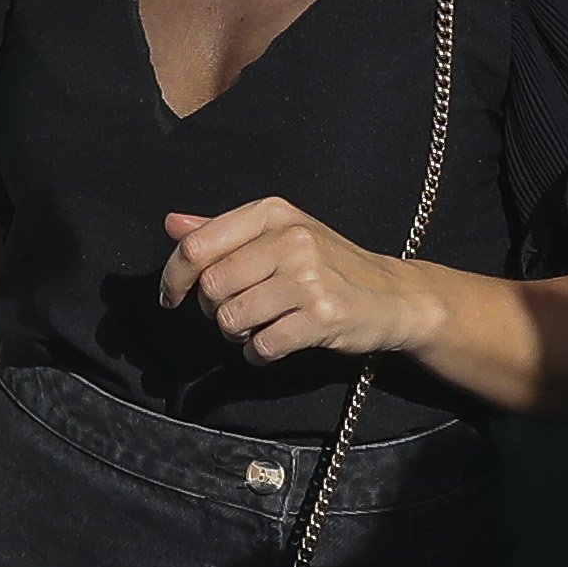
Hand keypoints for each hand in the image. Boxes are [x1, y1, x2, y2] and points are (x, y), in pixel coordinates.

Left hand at [160, 199, 445, 361]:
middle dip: (212, 310)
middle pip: (211, 286)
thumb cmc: (328, 264)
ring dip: (236, 333)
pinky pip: (262, 345)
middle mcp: (291, 239)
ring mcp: (309, 278)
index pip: (197, 246)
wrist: (396, 295)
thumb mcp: (279, 234)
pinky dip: (257, 353)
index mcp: (273, 213)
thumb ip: (224, 231)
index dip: (174, 277)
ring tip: (258, 327)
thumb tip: (172, 224)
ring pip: (232, 318)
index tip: (171, 297)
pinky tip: (272, 344)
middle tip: (233, 313)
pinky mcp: (323, 317)